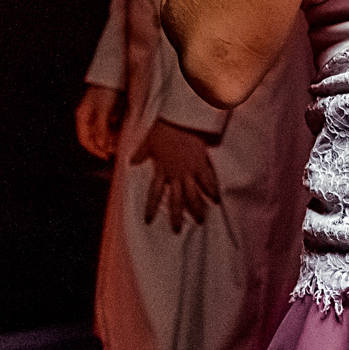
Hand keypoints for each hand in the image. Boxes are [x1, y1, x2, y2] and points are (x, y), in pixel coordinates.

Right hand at [74, 84, 124, 159]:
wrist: (118, 72)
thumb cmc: (106, 90)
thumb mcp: (103, 111)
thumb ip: (101, 129)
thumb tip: (103, 145)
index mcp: (83, 116)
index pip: (85, 140)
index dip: (95, 150)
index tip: (107, 156)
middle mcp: (90, 116)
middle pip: (95, 137)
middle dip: (105, 146)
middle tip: (117, 151)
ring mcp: (100, 112)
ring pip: (104, 132)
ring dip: (112, 139)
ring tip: (122, 143)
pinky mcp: (111, 109)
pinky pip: (112, 124)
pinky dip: (118, 130)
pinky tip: (125, 133)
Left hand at [131, 119, 222, 233]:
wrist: (181, 119)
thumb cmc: (164, 129)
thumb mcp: (148, 141)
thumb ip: (141, 153)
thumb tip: (131, 162)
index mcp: (161, 170)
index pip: (154, 193)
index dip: (151, 208)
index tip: (148, 221)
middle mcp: (175, 174)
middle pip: (176, 200)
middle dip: (176, 216)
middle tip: (177, 230)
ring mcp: (190, 170)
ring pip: (193, 194)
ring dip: (197, 208)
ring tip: (201, 219)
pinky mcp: (202, 163)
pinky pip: (208, 180)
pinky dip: (212, 190)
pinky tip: (217, 200)